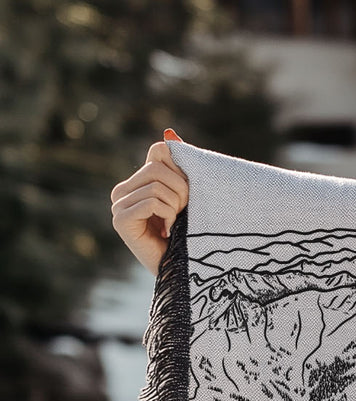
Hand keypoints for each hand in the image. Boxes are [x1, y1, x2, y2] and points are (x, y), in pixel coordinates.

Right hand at [111, 132, 189, 276]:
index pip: (160, 151)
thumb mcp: (190, 193)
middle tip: (183, 212)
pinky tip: (167, 232)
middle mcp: (123, 190)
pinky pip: (151, 203)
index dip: (182, 170)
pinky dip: (167, 216)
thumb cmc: (192, 229)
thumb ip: (181, 165)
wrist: (187, 265)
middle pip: (157, 168)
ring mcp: (118, 205)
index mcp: (138, 179)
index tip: (189, 193)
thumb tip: (170, 134)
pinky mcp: (119, 220)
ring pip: (156, 186)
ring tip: (175, 224)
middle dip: (182, 190)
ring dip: (176, 206)